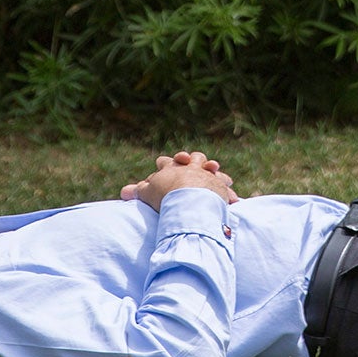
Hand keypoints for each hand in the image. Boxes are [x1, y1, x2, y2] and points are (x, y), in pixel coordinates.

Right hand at [118, 149, 238, 209]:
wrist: (188, 197)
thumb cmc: (165, 195)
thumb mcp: (148, 193)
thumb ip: (138, 191)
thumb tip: (124, 192)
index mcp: (173, 167)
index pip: (166, 162)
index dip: (164, 164)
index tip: (162, 163)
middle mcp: (191, 167)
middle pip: (192, 158)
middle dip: (190, 160)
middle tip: (189, 161)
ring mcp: (207, 175)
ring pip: (210, 168)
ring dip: (211, 170)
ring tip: (213, 170)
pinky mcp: (220, 186)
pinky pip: (225, 187)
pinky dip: (228, 191)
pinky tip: (234, 198)